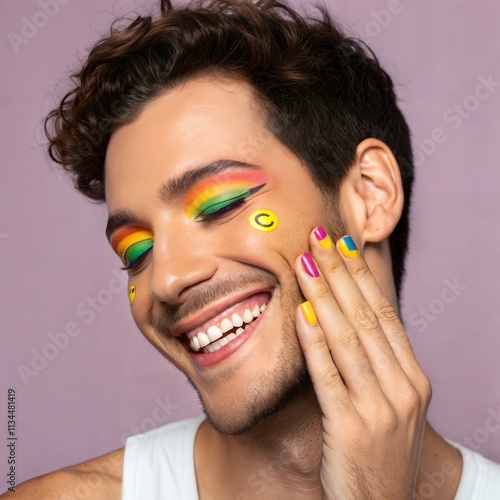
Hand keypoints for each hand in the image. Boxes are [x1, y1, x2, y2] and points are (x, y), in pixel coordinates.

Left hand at [295, 228, 431, 498]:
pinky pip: (328, 375)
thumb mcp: (387, 403)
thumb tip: (340, 319)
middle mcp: (403, 387)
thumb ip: (372, 364)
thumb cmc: (378, 451)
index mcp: (413, 377)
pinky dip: (314, 342)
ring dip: (323, 295)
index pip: (384, 313)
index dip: (361, 276)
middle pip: (366, 316)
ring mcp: (381, 407)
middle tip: (319, 237)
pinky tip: (301, 314)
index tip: (342, 245)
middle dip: (340, 272)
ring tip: (304, 262)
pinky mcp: (352, 428)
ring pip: (348, 338)